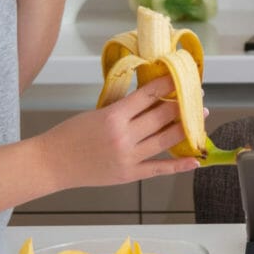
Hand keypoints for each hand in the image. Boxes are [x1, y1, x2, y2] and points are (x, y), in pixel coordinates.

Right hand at [38, 74, 193, 187]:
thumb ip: (125, 108)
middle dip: (183, 105)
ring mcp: (128, 157)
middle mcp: (124, 137)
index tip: (182, 78)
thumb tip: (153, 97)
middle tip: (198, 97)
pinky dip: (178, 166)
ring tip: (201, 118)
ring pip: (166, 140)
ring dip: (187, 128)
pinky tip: (195, 160)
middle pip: (162, 117)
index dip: (169, 85)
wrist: (52, 162)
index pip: (149, 95)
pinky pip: (159, 169)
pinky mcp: (128, 174)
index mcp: (114, 116)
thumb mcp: (98, 112)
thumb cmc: (71, 134)